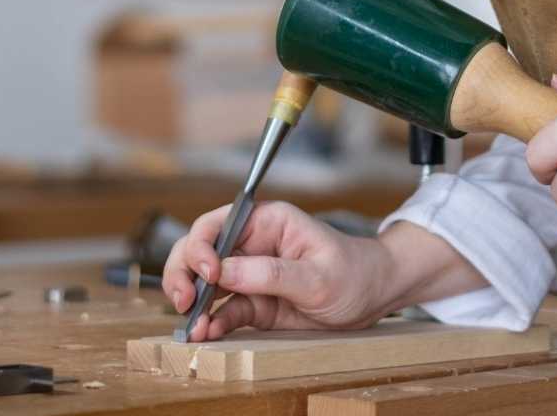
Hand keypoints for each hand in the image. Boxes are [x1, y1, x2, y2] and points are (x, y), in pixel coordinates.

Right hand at [163, 201, 390, 340]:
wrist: (373, 297)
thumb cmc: (353, 272)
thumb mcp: (316, 275)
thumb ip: (271, 273)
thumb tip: (225, 271)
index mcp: (268, 222)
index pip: (219, 223)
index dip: (203, 245)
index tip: (207, 271)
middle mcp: (252, 244)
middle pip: (200, 250)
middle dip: (184, 272)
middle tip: (184, 300)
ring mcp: (250, 275)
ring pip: (205, 283)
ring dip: (192, 302)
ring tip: (192, 326)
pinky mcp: (254, 303)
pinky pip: (223, 311)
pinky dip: (211, 322)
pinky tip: (207, 333)